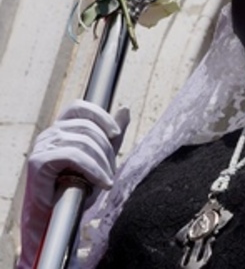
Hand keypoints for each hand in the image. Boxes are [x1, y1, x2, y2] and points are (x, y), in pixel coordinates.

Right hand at [18, 101, 128, 268]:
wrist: (54, 218)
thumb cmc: (75, 189)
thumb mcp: (100, 158)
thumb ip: (112, 135)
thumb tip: (125, 108)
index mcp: (62, 129)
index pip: (79, 107)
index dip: (100, 116)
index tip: (115, 134)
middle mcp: (49, 134)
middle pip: (88, 127)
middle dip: (107, 150)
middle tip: (112, 172)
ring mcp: (42, 146)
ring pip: (83, 142)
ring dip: (102, 163)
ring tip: (106, 182)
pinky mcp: (39, 161)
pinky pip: (74, 156)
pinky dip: (93, 170)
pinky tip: (102, 183)